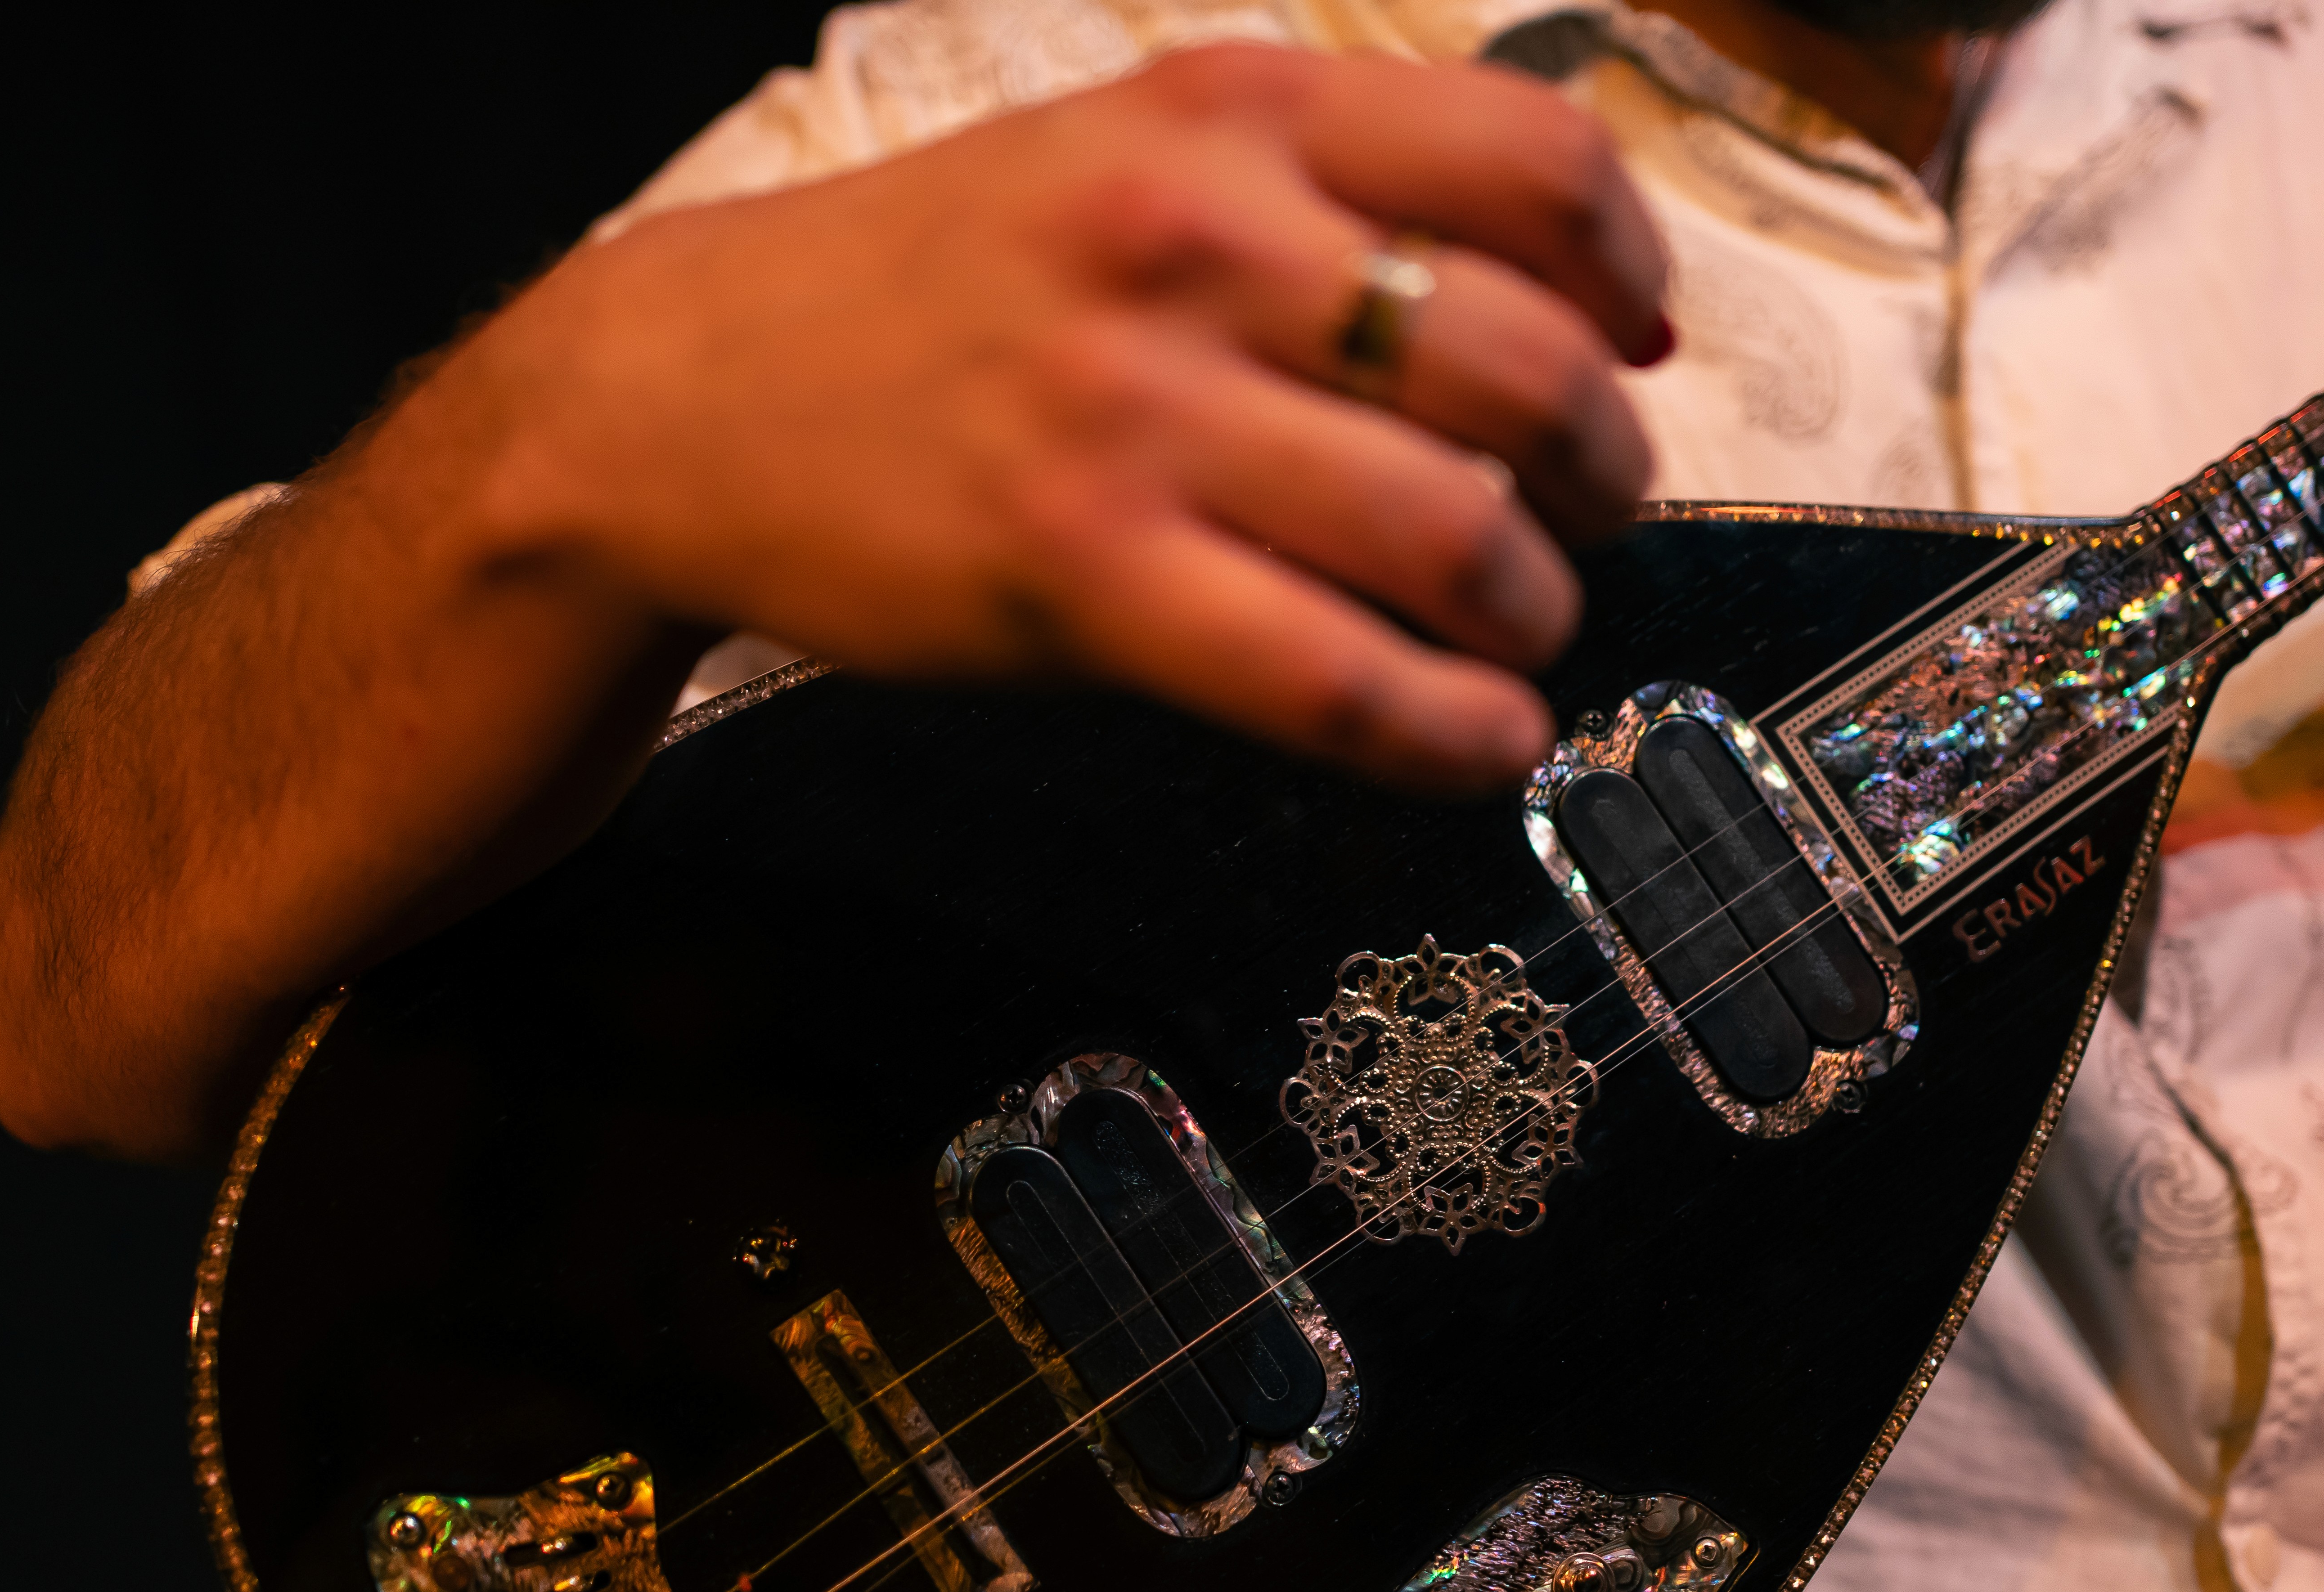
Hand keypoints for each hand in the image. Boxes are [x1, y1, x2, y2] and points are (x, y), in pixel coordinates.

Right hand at [466, 44, 1668, 789]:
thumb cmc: (937, 290)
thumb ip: (1313, 193)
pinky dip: (1449, 731)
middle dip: (1604, 472)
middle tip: (1587, 519)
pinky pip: (1333, 677)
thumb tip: (1549, 307)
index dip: (1633, 277)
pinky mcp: (1081, 575)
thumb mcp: (1121, 156)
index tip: (1640, 347)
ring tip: (1517, 634)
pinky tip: (1480, 742)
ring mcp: (1134, 415)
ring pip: (1453, 534)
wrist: (683, 393)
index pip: (1535, 166)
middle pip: (1528, 370)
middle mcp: (1196, 244)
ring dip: (1535, 611)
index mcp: (1226, 117)